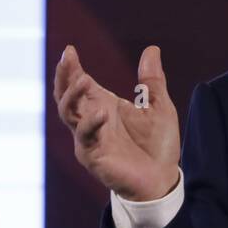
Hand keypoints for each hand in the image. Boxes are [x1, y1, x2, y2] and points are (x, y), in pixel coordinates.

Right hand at [53, 44, 180, 200]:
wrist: (163, 179)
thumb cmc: (157, 144)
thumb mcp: (159, 107)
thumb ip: (152, 81)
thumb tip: (152, 49)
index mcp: (103, 106)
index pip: (79, 84)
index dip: (72, 68)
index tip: (70, 50)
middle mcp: (91, 121)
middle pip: (66, 95)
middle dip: (64, 77)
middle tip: (68, 58)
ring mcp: (89, 138)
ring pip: (68, 114)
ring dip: (72, 96)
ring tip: (83, 79)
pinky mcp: (93, 157)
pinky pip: (85, 138)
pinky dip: (91, 124)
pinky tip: (101, 112)